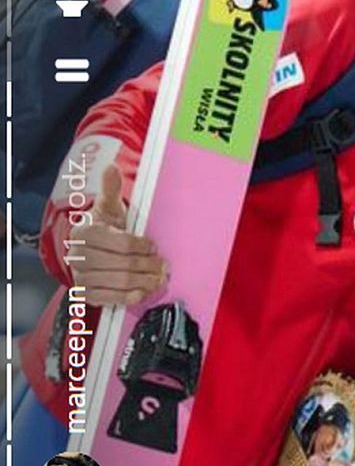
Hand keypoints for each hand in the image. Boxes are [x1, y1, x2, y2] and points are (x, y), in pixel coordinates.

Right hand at [67, 165, 166, 305]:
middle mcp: (79, 255)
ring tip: (159, 278)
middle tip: (163, 265)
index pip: (122, 243)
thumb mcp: (109, 207)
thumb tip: (111, 167)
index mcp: (86, 232)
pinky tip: (141, 292)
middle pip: (124, 264)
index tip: (153, 247)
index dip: (142, 246)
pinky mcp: (85, 293)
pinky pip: (109, 298)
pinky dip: (128, 296)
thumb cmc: (103, 227)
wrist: (87, 249)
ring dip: (144, 281)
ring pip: (120, 282)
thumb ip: (111, 189)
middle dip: (148, 265)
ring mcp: (81, 276)